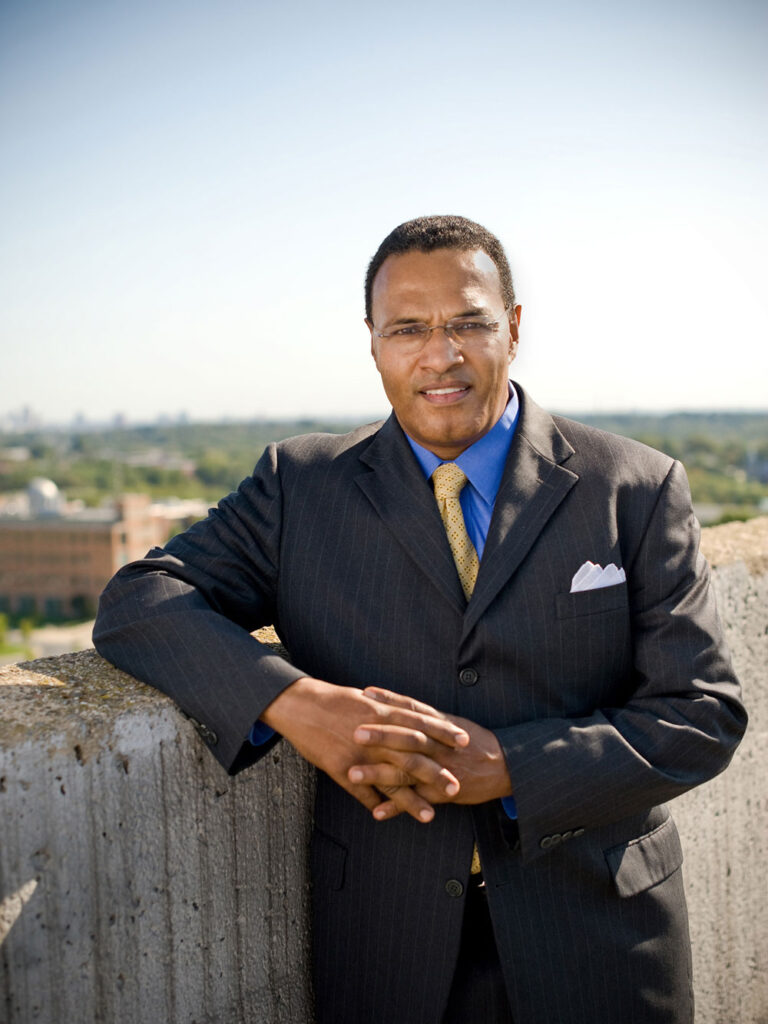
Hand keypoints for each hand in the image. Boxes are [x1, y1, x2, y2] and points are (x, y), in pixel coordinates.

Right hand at [260, 676, 469, 822]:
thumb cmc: (334, 700)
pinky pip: (363, 792)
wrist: (300, 704)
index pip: (421, 724)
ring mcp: (360, 754)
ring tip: (430, 815)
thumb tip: (410, 716)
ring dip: (412, 800)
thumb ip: (390, 709)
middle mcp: (376, 735)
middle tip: (456, 786)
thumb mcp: (366, 700)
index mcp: (383, 713)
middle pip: (412, 756)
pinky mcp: (342, 768)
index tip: (463, 741)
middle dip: (436, 773)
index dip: (443, 733)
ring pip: (391, 781)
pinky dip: (376, 804)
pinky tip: (386, 817)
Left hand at [349, 686, 512, 820]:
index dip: (388, 702)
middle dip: (379, 736)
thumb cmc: (474, 741)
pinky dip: (397, 807)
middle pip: (406, 739)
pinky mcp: (442, 792)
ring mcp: (439, 770)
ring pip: (406, 772)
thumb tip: (396, 703)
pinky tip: (376, 812)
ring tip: (352, 774)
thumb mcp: (451, 722)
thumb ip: (424, 715)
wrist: (504, 766)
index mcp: (438, 726)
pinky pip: (417, 802)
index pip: (410, 710)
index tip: (364, 695)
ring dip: (378, 774)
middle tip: (353, 732)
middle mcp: (438, 746)